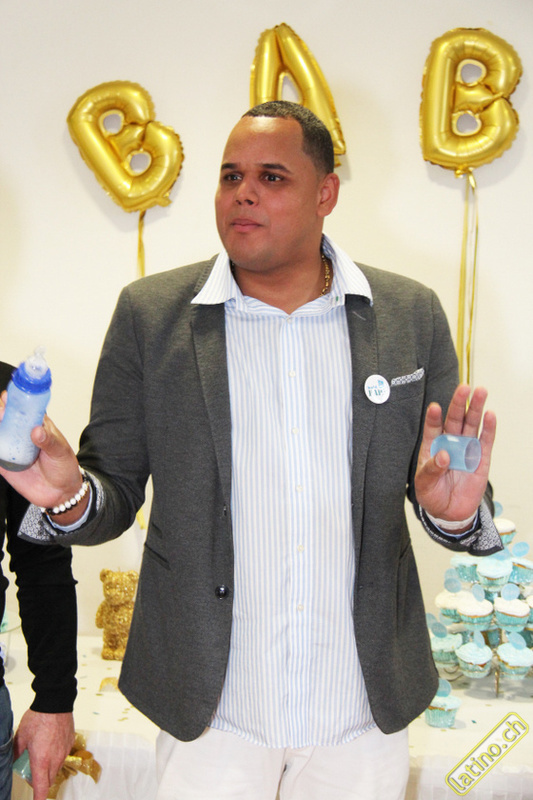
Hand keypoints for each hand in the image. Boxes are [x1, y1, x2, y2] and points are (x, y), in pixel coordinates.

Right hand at [0, 391, 84, 517]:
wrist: (61, 493)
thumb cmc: (64, 467)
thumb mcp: (61, 452)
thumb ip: (49, 441)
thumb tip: (36, 431)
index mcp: (36, 423)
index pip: (22, 405)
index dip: (13, 398)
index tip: (8, 398)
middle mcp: (20, 432)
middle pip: (3, 415)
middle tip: (1, 414)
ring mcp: (11, 447)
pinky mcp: (3, 463)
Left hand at [13, 710, 74, 799]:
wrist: (56, 701)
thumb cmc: (38, 718)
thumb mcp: (21, 736)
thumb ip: (17, 752)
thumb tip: (15, 760)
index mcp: (41, 760)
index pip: (41, 787)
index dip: (39, 798)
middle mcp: (55, 759)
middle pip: (49, 780)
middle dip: (41, 782)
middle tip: (31, 773)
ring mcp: (64, 751)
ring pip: (56, 768)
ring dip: (49, 769)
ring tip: (41, 756)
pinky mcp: (70, 742)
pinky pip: (63, 756)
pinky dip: (56, 757)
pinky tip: (50, 745)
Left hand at [414, 384, 495, 524]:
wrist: (449, 512)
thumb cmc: (433, 494)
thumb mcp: (424, 485)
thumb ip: (431, 470)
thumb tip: (443, 456)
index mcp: (432, 446)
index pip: (432, 428)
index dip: (433, 418)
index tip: (433, 407)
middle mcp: (450, 443)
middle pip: (455, 419)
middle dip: (459, 403)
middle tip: (464, 388)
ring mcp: (466, 448)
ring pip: (472, 424)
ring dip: (476, 408)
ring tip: (480, 391)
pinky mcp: (481, 458)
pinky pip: (485, 441)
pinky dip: (489, 428)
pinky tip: (490, 415)